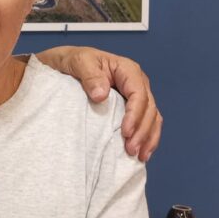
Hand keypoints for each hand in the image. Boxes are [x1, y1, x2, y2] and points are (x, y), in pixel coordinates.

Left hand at [36, 46, 161, 160]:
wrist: (66, 63)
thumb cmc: (74, 61)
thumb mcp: (78, 62)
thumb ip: (90, 76)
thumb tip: (101, 95)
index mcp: (127, 70)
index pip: (138, 94)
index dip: (135, 115)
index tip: (125, 132)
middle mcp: (137, 82)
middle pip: (149, 109)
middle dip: (143, 131)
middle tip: (131, 150)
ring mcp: (136, 95)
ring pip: (152, 118)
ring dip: (148, 138)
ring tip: (140, 156)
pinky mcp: (131, 107)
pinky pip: (146, 122)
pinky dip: (146, 137)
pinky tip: (142, 152)